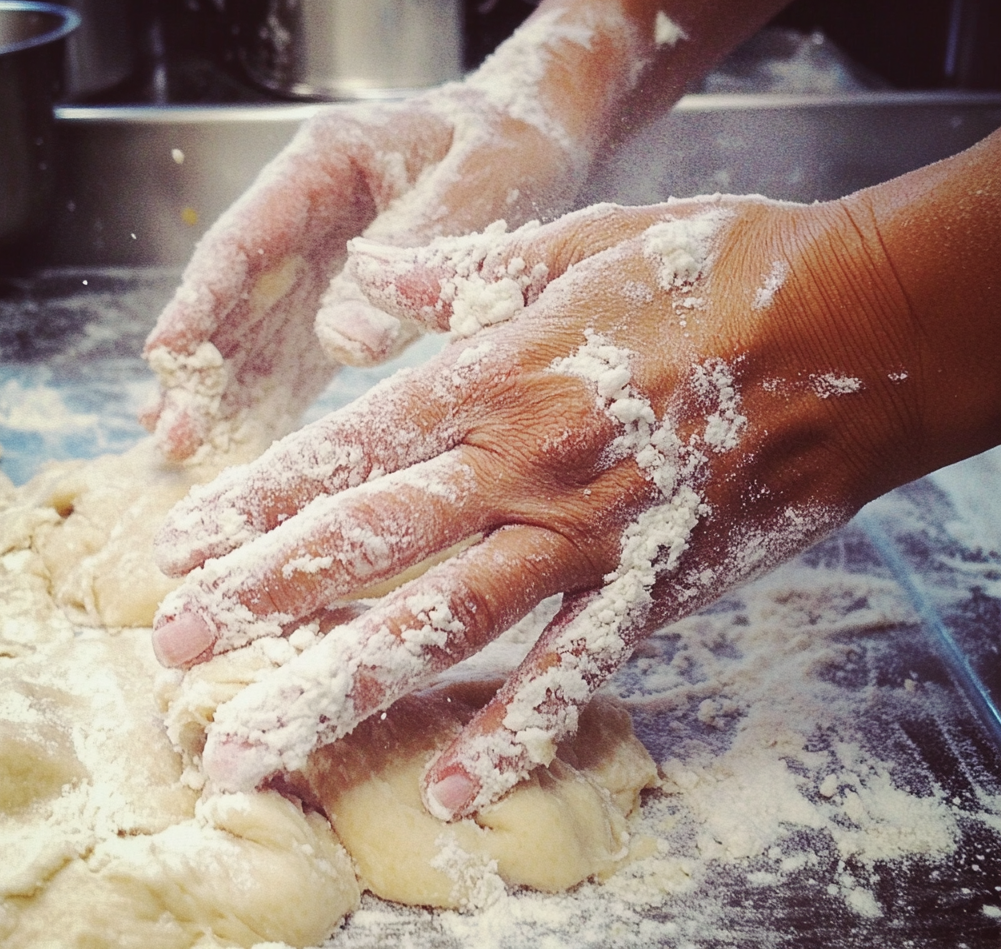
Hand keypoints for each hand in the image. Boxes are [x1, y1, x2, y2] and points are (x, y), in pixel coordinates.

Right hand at [141, 2, 644, 460]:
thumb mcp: (477, 184)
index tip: (168, 357)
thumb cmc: (510, 144)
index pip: (246, 237)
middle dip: (201, 366)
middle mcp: (308, 213)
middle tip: (172, 436)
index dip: (201, 300)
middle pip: (238, 294)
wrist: (535, 136)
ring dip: (224, 389)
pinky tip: (240, 437)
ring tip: (183, 449)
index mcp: (325, 163)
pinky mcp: (345, 297)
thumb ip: (416, 253)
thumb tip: (343, 345)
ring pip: (257, 328)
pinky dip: (270, 393)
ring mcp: (323, 259)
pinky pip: (299, 348)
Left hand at [152, 191, 917, 818]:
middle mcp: (525, 468)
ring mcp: (588, 539)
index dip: (257, 500)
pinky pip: (574, 671)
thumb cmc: (717, 270)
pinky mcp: (655, 587)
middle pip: (369, 545)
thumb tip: (373, 280)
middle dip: (262, 596)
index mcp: (501, 376)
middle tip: (173, 646)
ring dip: (341, 682)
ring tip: (256, 737)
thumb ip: (466, 269)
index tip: (185, 545)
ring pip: (444, 625)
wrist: (852, 328)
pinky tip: (453, 789)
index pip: (349, 450)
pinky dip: (515, 734)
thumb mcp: (580, 237)